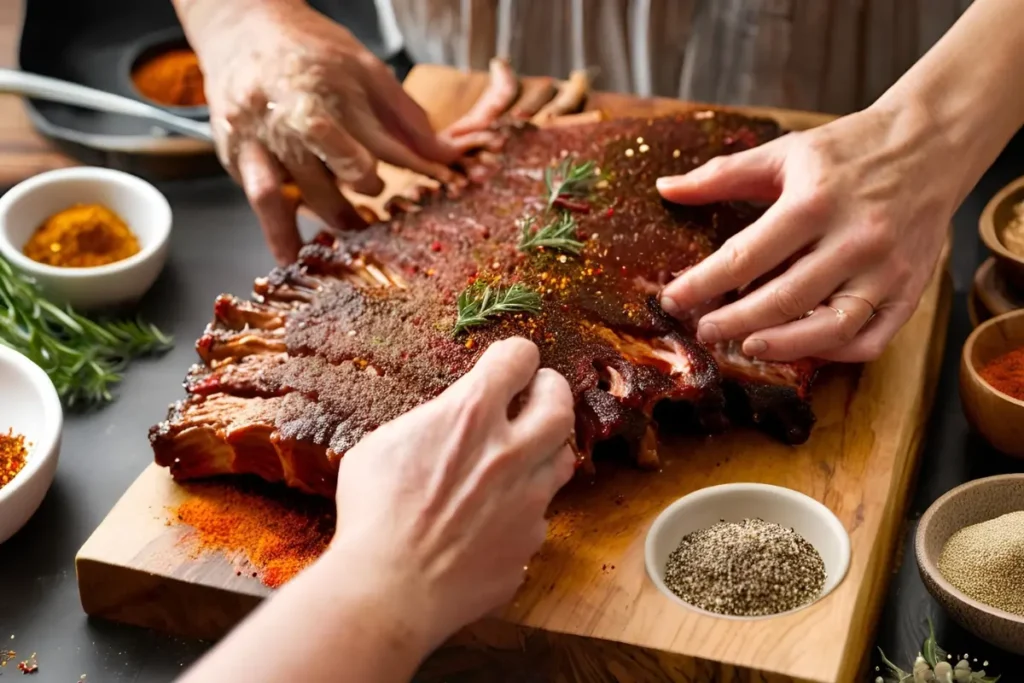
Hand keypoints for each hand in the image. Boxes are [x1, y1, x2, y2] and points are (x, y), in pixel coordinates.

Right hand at [190, 1, 461, 262]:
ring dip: (336, 219)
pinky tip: (296, 262)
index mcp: (329, 87)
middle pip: (340, 163)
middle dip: (368, 186)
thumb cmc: (310, 51)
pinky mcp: (241, 159)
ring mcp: (262, 139)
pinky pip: (264, 205)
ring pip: (303, 191)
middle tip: (385, 198)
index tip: (440, 185)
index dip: (414, 165)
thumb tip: (444, 154)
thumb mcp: (364, 67)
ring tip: (360, 234)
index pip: (380, 137)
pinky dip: (280, 238)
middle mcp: (291, 114)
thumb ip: (403, 112)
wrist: (241, 30)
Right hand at [329, 338, 575, 649]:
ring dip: (546, 448)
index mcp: (470, 415)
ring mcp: (528, 499)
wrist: (390, 589)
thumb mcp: (384, 444)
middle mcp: (511, 451)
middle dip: (552, 390)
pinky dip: (523, 508)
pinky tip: (496, 516)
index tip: (513, 362)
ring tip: (522, 454)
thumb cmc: (373, 514)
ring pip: (563, 458)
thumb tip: (444, 419)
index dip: (516, 356)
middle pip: (560, 402)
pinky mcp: (530, 541)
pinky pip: (538, 514)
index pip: (518, 358)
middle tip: (537, 395)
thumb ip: (428, 422)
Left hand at [656, 103, 954, 362]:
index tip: (672, 300)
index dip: (701, 284)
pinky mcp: (911, 291)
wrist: (933, 142)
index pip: (744, 257)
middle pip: (783, 300)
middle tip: (702, 331)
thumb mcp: (784, 152)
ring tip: (745, 346)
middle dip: (733, 323)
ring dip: (781, 346)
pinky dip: (834, 355)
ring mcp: (887, 270)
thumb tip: (665, 189)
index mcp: (814, 202)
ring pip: (829, 329)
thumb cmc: (850, 149)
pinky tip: (802, 348)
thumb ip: (721, 175)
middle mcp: (854, 240)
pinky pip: (871, 341)